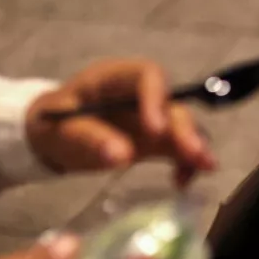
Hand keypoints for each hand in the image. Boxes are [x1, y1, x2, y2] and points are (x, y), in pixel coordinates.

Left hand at [26, 59, 216, 185]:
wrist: (54, 137)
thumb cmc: (54, 125)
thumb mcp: (61, 130)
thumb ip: (89, 140)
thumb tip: (121, 156)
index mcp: (115, 78)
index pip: (147, 76)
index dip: (156, 99)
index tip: (156, 130)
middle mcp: (141, 95)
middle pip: (172, 105)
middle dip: (185, 129)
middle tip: (195, 155)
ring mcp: (152, 118)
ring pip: (183, 127)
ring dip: (195, 147)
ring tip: (204, 168)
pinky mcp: (157, 141)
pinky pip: (179, 149)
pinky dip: (186, 164)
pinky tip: (181, 183)